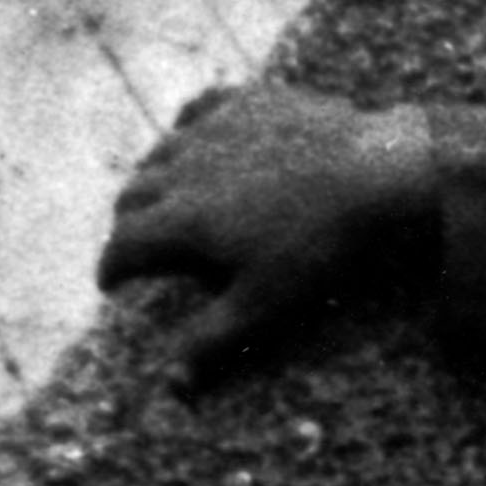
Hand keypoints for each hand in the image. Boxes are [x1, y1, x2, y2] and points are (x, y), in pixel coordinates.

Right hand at [95, 80, 439, 390]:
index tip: (109, 283)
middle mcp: (184, 168)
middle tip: (134, 243)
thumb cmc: (320, 248)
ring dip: (151, 176)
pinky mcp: (249, 101)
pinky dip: (188, 129)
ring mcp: (215, 128)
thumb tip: (172, 385)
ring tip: (159, 196)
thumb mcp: (265, 304)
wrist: (376, 174)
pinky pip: (201, 110)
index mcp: (182, 220)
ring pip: (161, 151)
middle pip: (133, 195)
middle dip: (126, 223)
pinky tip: (195, 138)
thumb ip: (212, 339)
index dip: (111, 268)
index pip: (125, 245)